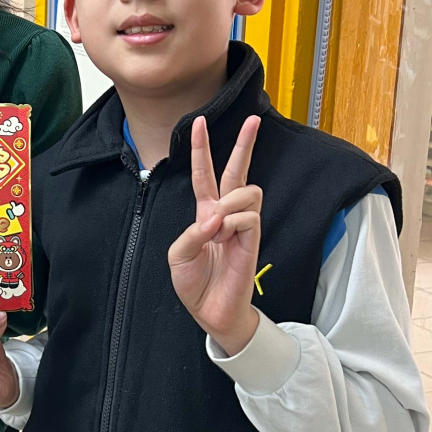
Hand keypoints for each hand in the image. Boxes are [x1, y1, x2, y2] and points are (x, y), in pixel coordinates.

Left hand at [168, 115, 262, 355]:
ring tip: (217, 226)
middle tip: (253, 120)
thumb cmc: (194, 283)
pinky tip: (224, 237)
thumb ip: (192, 232)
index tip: (198, 122)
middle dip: (245, 144)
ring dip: (229, 202)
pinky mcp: (252, 240)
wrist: (210, 311)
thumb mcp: (178, 255)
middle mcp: (224, 213)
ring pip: (247, 191)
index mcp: (204, 212)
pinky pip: (249, 217)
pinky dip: (233, 222)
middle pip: (237, 171)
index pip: (204, 174)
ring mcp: (241, 225)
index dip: (200, 149)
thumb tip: (216, 218)